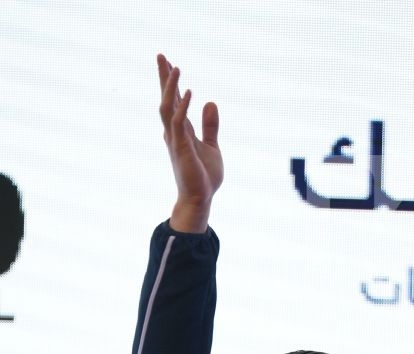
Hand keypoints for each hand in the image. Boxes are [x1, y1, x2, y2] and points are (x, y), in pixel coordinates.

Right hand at [157, 53, 222, 232]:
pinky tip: (190, 93)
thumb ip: (210, 126)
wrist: (200, 199)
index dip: (172, 83)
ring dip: (170, 88)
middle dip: (164, 78)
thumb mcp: (212, 147)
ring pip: (168, 108)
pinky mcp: (181, 149)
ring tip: (174, 67)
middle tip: (161, 55)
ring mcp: (176, 140)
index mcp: (182, 132)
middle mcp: (175, 133)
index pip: (175, 102)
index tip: (169, 63)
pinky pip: (179, 124)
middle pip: (166, 99)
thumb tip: (209, 103)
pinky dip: (183, 108)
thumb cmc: (204, 177)